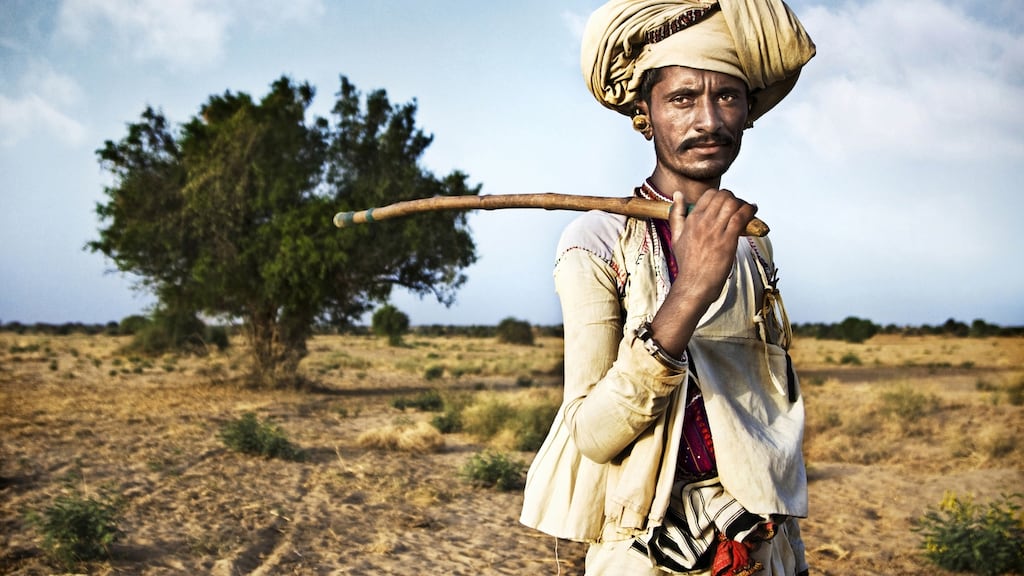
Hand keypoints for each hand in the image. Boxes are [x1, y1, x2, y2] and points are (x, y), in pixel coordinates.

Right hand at [647, 188, 755, 357]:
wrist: (694, 285)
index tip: (726, 203)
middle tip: (739, 206)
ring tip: (748, 209)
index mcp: (691, 220)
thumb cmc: (687, 264)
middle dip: (734, 198)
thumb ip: (677, 214)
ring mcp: (715, 231)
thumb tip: (677, 195)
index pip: (709, 194)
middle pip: (723, 196)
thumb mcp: (676, 236)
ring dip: (743, 203)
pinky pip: (741, 217)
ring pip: (733, 204)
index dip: (721, 195)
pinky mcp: (727, 241)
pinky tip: (753, 211)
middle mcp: (703, 222)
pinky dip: (750, 211)